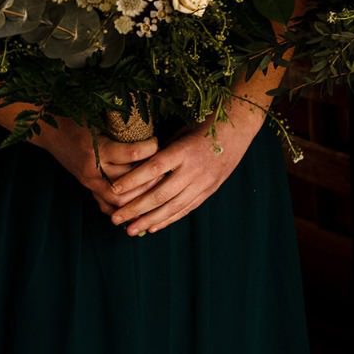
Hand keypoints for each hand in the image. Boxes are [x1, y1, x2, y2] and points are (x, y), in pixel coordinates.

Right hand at [33, 118, 157, 213]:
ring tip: (156, 186)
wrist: (50, 131)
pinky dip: (122, 207)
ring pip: (118, 200)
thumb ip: (122, 123)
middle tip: (165, 169)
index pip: (133, 154)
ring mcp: (89, 182)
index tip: (159, 141)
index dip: (151, 148)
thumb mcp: (99, 116)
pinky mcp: (87, 188)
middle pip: (128, 184)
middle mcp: (93, 170)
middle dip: (150, 178)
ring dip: (139, 196)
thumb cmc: (77, 118)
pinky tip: (138, 204)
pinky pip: (105, 206)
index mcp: (98, 149)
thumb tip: (152, 120)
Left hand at [107, 108, 263, 236]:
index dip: (133, 180)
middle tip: (114, 218)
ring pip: (172, 206)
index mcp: (184, 151)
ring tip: (130, 230)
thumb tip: (138, 168)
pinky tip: (153, 227)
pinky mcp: (210, 190)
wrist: (240, 128)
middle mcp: (193, 169)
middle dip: (135, 208)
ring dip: (149, 220)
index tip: (113, 189)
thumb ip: (163, 151)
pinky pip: (186, 208)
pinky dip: (169, 220)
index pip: (154, 168)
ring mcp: (203, 182)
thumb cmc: (206, 125)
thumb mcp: (182, 131)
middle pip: (160, 193)